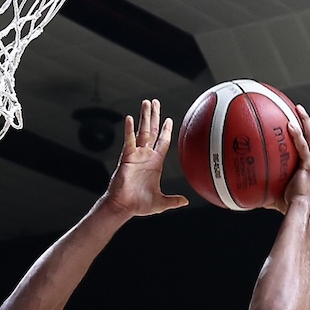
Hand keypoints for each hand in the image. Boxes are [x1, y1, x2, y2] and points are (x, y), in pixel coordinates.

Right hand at [105, 100, 186, 218]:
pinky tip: (129, 119)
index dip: (166, 131)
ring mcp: (136, 155)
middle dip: (154, 116)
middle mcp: (146, 156)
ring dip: (144, 117)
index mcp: (155, 163)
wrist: (124, 207)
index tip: (169, 119)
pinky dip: (129, 130)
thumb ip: (173, 201)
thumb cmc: (139, 205)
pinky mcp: (126, 157)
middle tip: (155, 102)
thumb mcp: (161, 202)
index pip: (163, 142)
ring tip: (146, 103)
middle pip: (152, 131)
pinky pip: (129, 141)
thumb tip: (185, 201)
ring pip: (142, 131)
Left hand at [268, 105, 309, 215]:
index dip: (303, 132)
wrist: (299, 211)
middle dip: (306, 121)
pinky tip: (289, 125)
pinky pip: (303, 146)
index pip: (308, 145)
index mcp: (309, 166)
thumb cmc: (286, 206)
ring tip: (298, 108)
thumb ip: (263, 184)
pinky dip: (297, 135)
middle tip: (297, 108)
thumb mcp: (273, 192)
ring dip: (305, 121)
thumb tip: (243, 185)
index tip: (295, 121)